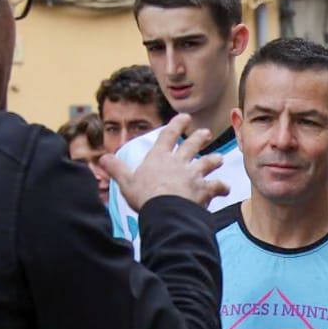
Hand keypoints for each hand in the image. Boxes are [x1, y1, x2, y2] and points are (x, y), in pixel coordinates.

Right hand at [103, 114, 230, 209]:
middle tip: (206, 133)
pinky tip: (225, 188)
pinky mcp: (204, 189)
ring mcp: (193, 175)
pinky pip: (216, 186)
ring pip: (207, 163)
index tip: (184, 117)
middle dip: (199, 138)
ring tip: (219, 158)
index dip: (176, 124)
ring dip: (214, 159)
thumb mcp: (126, 182)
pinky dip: (222, 187)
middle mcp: (178, 163)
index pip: (168, 135)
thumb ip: (116, 169)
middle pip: (191, 146)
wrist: (166, 211)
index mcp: (159, 158)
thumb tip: (102, 158)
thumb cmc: (145, 196)